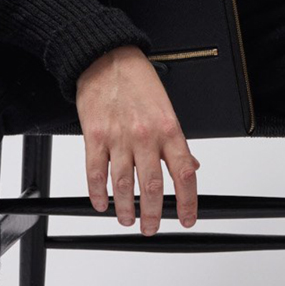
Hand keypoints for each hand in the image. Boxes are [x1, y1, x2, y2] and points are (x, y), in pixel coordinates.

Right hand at [75, 45, 200, 233]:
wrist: (106, 59)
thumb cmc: (138, 82)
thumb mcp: (167, 109)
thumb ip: (177, 142)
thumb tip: (190, 167)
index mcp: (169, 129)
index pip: (184, 174)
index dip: (187, 202)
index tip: (186, 219)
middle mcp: (145, 136)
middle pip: (152, 186)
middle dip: (153, 214)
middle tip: (151, 227)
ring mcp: (118, 138)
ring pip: (123, 184)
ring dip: (126, 208)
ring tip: (128, 219)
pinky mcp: (94, 136)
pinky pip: (95, 172)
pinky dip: (98, 193)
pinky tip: (102, 203)